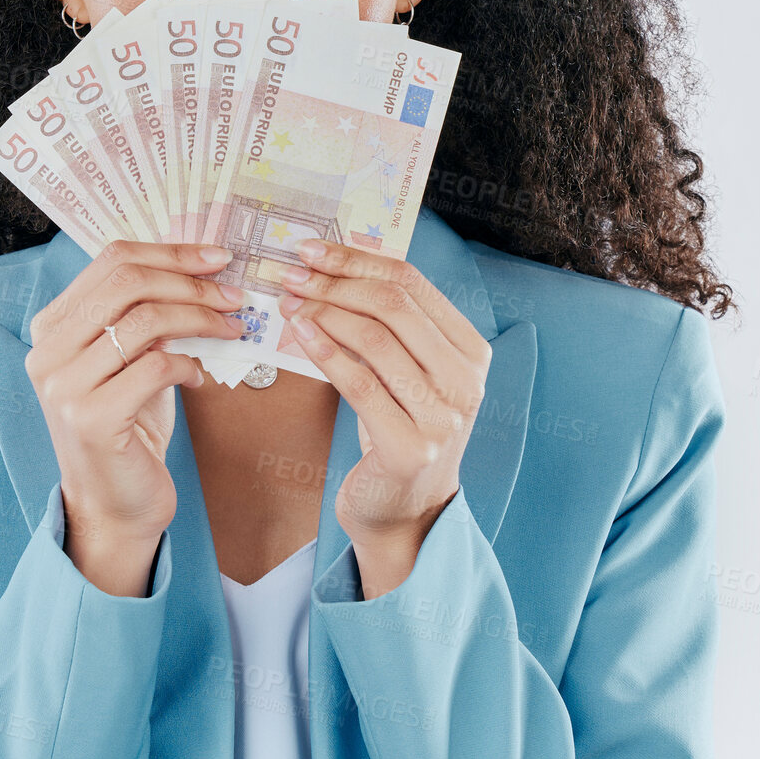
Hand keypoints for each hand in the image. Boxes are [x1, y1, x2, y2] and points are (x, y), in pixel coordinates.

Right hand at [25, 240, 244, 587]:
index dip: (171, 252)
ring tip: (231, 329)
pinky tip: (201, 378)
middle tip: (234, 295)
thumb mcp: (130, 360)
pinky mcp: (91, 418)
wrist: (113, 504)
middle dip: (191, 282)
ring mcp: (64, 385)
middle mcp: (48, 351)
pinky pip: (155, 366)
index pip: (113, 261)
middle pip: (128, 282)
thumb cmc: (129, 426)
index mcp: (52, 326)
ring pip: (145, 320)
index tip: (217, 258)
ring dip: (200, 319)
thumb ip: (144, 314)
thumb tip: (200, 263)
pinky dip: (189, 365)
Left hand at [277, 240, 491, 592]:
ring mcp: (443, 416)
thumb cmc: (399, 428)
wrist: (405, 509)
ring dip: (324, 313)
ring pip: (376, 340)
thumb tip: (333, 264)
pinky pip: (360, 385)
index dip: (357, 260)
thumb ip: (389, 326)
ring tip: (288, 303)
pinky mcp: (410, 447)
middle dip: (335, 283)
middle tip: (290, 274)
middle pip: (394, 306)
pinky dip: (325, 352)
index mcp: (471, 350)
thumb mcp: (407, 372)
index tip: (311, 250)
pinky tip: (299, 335)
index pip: (412, 283)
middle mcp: (466, 380)